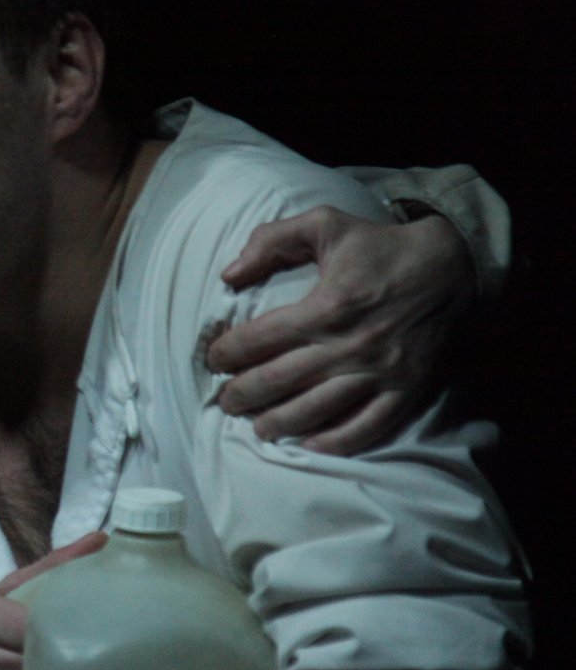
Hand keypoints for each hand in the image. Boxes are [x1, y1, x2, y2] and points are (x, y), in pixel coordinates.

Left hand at [206, 207, 472, 454]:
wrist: (456, 265)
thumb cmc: (383, 245)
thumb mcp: (325, 224)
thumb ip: (271, 240)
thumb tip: (228, 274)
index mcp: (326, 307)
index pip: (260, 339)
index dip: (227, 352)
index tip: (214, 359)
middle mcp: (349, 346)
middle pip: (279, 381)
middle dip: (243, 394)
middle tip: (225, 401)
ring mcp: (379, 372)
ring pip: (316, 410)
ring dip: (279, 423)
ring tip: (258, 428)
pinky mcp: (406, 390)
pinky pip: (368, 426)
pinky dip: (337, 441)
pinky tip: (311, 445)